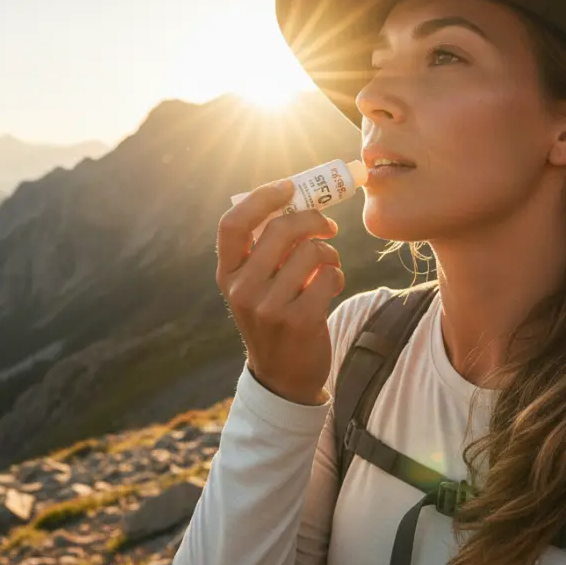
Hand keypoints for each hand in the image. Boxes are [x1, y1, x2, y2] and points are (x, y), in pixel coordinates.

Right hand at [216, 180, 343, 405]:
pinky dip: (337, 276)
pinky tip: (332, 287)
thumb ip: (267, 251)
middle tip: (327, 226)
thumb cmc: (275, 319)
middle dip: (312, 220)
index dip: (261, 198)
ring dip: (329, 253)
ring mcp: (268, 307)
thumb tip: (300, 200)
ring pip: (311, 252)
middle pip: (281, 230)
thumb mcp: (256, 287)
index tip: (288, 187)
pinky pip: (329, 276)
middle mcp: (242, 290)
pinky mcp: (298, 320)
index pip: (232, 224)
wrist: (284, 377)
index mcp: (228, 275)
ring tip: (329, 266)